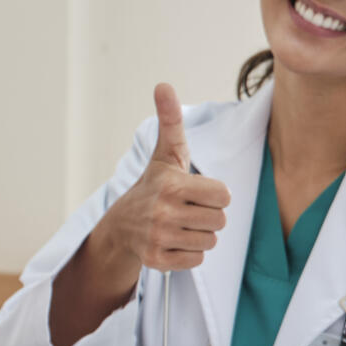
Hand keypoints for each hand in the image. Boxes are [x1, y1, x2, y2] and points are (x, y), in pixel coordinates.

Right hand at [88, 84, 232, 279]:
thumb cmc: (154, 185)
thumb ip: (171, 120)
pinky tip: (174, 241)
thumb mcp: (166, 153)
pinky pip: (196, 259)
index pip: (224, 196)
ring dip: (200, 234)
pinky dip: (189, 252)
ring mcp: (158, 237)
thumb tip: (163, 85)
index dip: (215, 194)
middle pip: (220, 220)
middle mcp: (163, 212)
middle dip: (208, 215)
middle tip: (189, 209)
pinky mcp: (157, 260)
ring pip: (210, 241)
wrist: (121, 225)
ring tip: (181, 224)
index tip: (197, 191)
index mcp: (171, 184)